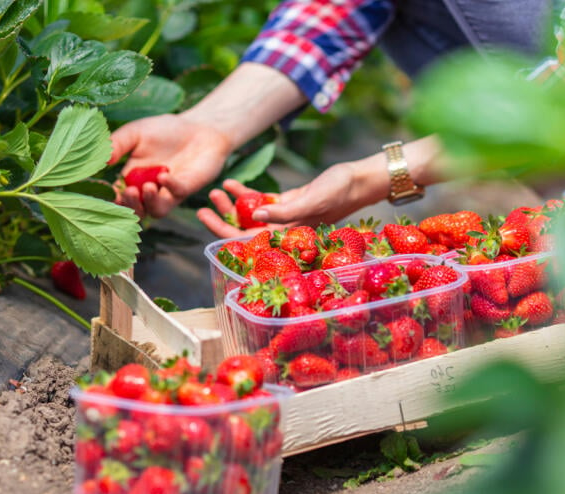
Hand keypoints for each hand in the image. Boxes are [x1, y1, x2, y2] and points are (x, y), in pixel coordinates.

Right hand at [109, 114, 232, 217]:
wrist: (199, 127)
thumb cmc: (165, 130)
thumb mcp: (135, 132)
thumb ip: (118, 143)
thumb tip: (103, 160)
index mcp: (132, 178)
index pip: (119, 197)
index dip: (114, 200)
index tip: (110, 193)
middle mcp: (149, 190)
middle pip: (136, 210)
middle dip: (131, 204)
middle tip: (129, 192)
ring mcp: (168, 192)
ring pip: (156, 211)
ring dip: (149, 202)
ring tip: (147, 187)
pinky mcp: (187, 188)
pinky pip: (177, 194)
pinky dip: (170, 186)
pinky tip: (164, 175)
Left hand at [197, 162, 380, 237]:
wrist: (361, 179)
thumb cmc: (341, 190)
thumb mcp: (313, 200)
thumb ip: (285, 211)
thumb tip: (256, 215)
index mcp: (289, 238)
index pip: (249, 243)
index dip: (223, 233)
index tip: (205, 217)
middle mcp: (285, 233)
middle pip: (245, 232)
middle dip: (223, 220)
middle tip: (203, 205)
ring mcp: (287, 219)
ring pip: (251, 218)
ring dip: (232, 206)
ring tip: (216, 191)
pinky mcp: (290, 205)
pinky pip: (263, 203)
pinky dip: (247, 195)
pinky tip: (232, 184)